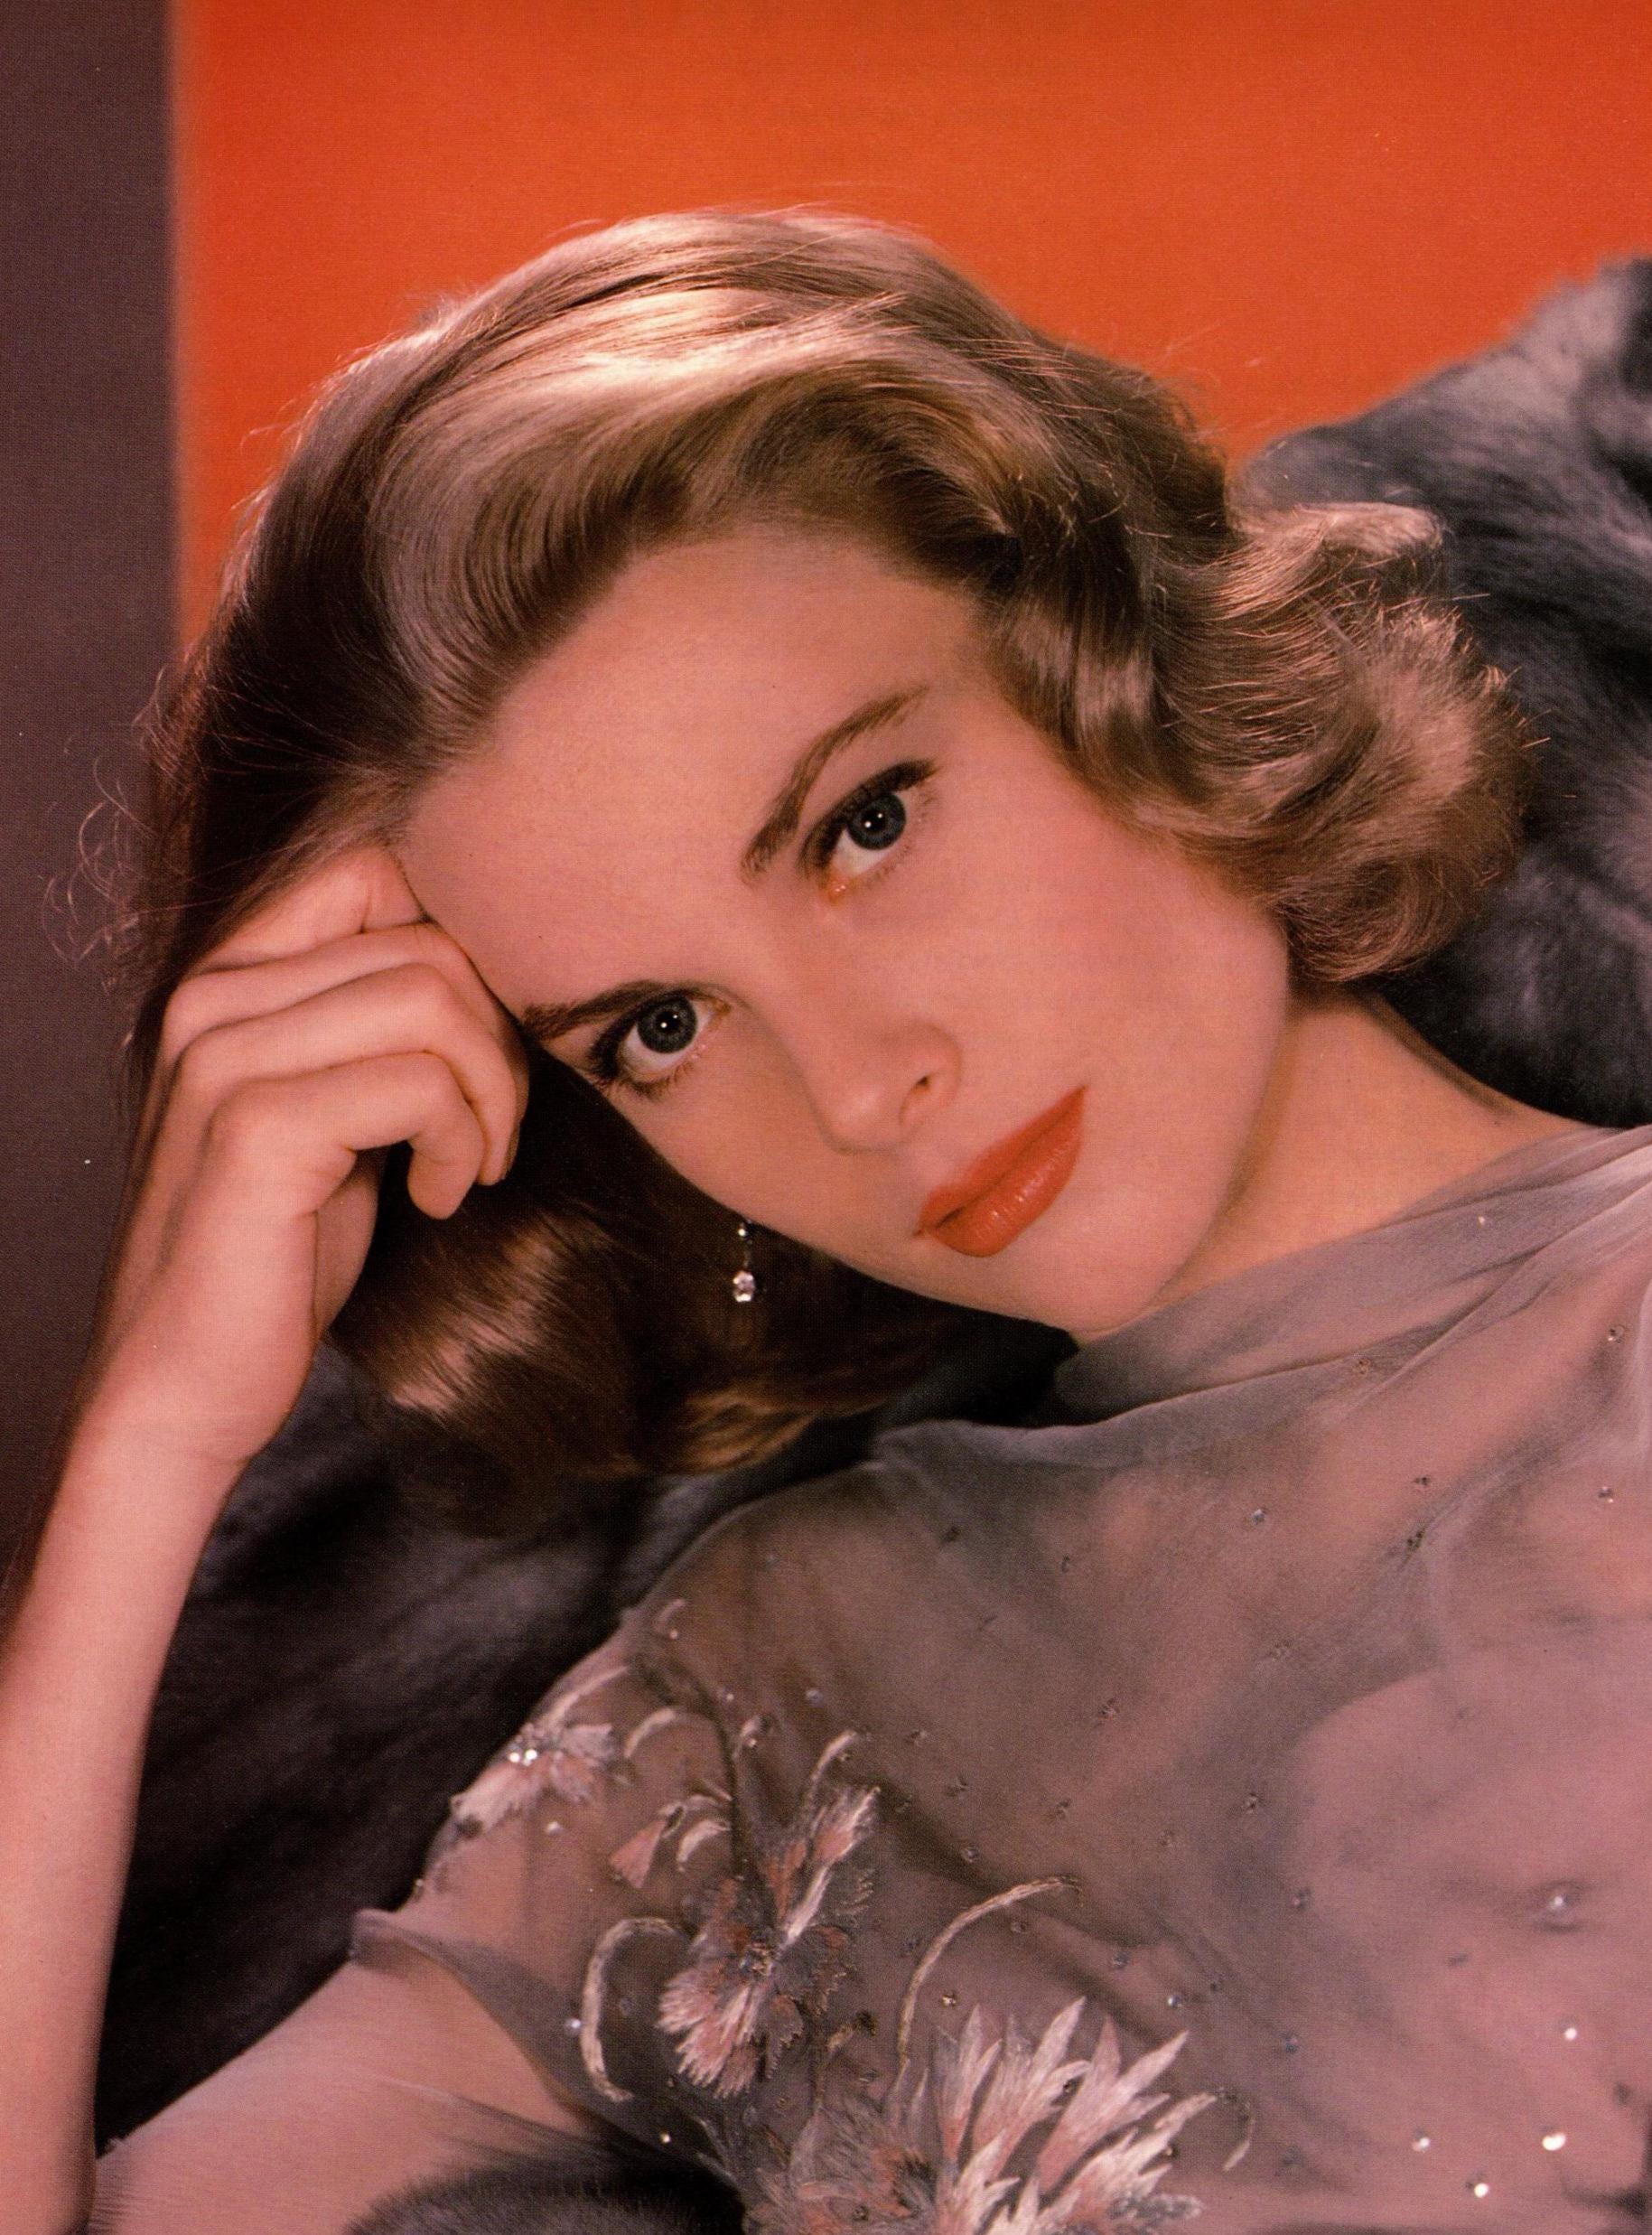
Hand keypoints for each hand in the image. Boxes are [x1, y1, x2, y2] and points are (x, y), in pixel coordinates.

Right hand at [67, 845, 529, 1501]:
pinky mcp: (256, 1130)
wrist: (186, 1383)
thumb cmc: (279, 1248)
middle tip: (492, 1132)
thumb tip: (507, 964)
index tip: (481, 1054)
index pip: (381, 869)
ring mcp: (227, 1058)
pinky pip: (418, 1082)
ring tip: (472, 1164)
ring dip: (491, 1092)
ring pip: (435, 995)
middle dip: (501, 1039)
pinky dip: (461, 1142)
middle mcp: (215, 995)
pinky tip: (438, 1198)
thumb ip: (385, 1025)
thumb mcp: (340, 1109)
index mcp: (232, 975)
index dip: (468, 950)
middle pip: (431, 938)